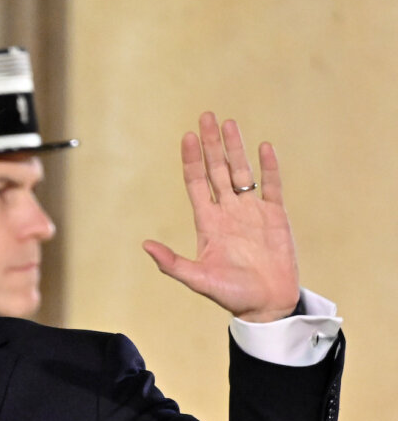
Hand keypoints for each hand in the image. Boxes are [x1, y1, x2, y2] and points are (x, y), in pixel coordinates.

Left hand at [142, 112, 299, 322]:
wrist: (266, 304)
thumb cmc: (231, 294)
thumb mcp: (197, 278)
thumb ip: (172, 262)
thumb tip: (145, 245)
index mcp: (208, 222)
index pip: (196, 183)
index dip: (191, 160)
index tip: (186, 137)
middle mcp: (228, 212)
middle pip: (217, 170)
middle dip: (211, 144)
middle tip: (206, 116)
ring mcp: (252, 211)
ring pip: (242, 172)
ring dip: (236, 148)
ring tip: (228, 124)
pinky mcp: (276, 216)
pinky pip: (272, 186)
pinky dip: (269, 167)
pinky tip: (263, 147)